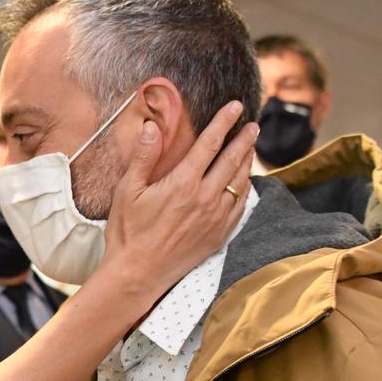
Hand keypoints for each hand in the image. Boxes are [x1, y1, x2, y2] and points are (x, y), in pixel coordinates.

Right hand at [96, 100, 257, 303]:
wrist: (138, 274)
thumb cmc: (128, 232)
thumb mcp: (127, 191)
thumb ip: (144, 157)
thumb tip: (153, 127)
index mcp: (183, 183)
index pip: (210, 144)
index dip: (224, 122)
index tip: (235, 106)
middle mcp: (205, 198)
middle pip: (233, 159)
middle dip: (244, 138)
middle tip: (253, 123)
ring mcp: (216, 218)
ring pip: (240, 181)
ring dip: (247, 160)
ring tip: (251, 146)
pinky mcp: (219, 234)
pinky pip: (240, 205)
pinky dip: (245, 187)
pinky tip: (244, 180)